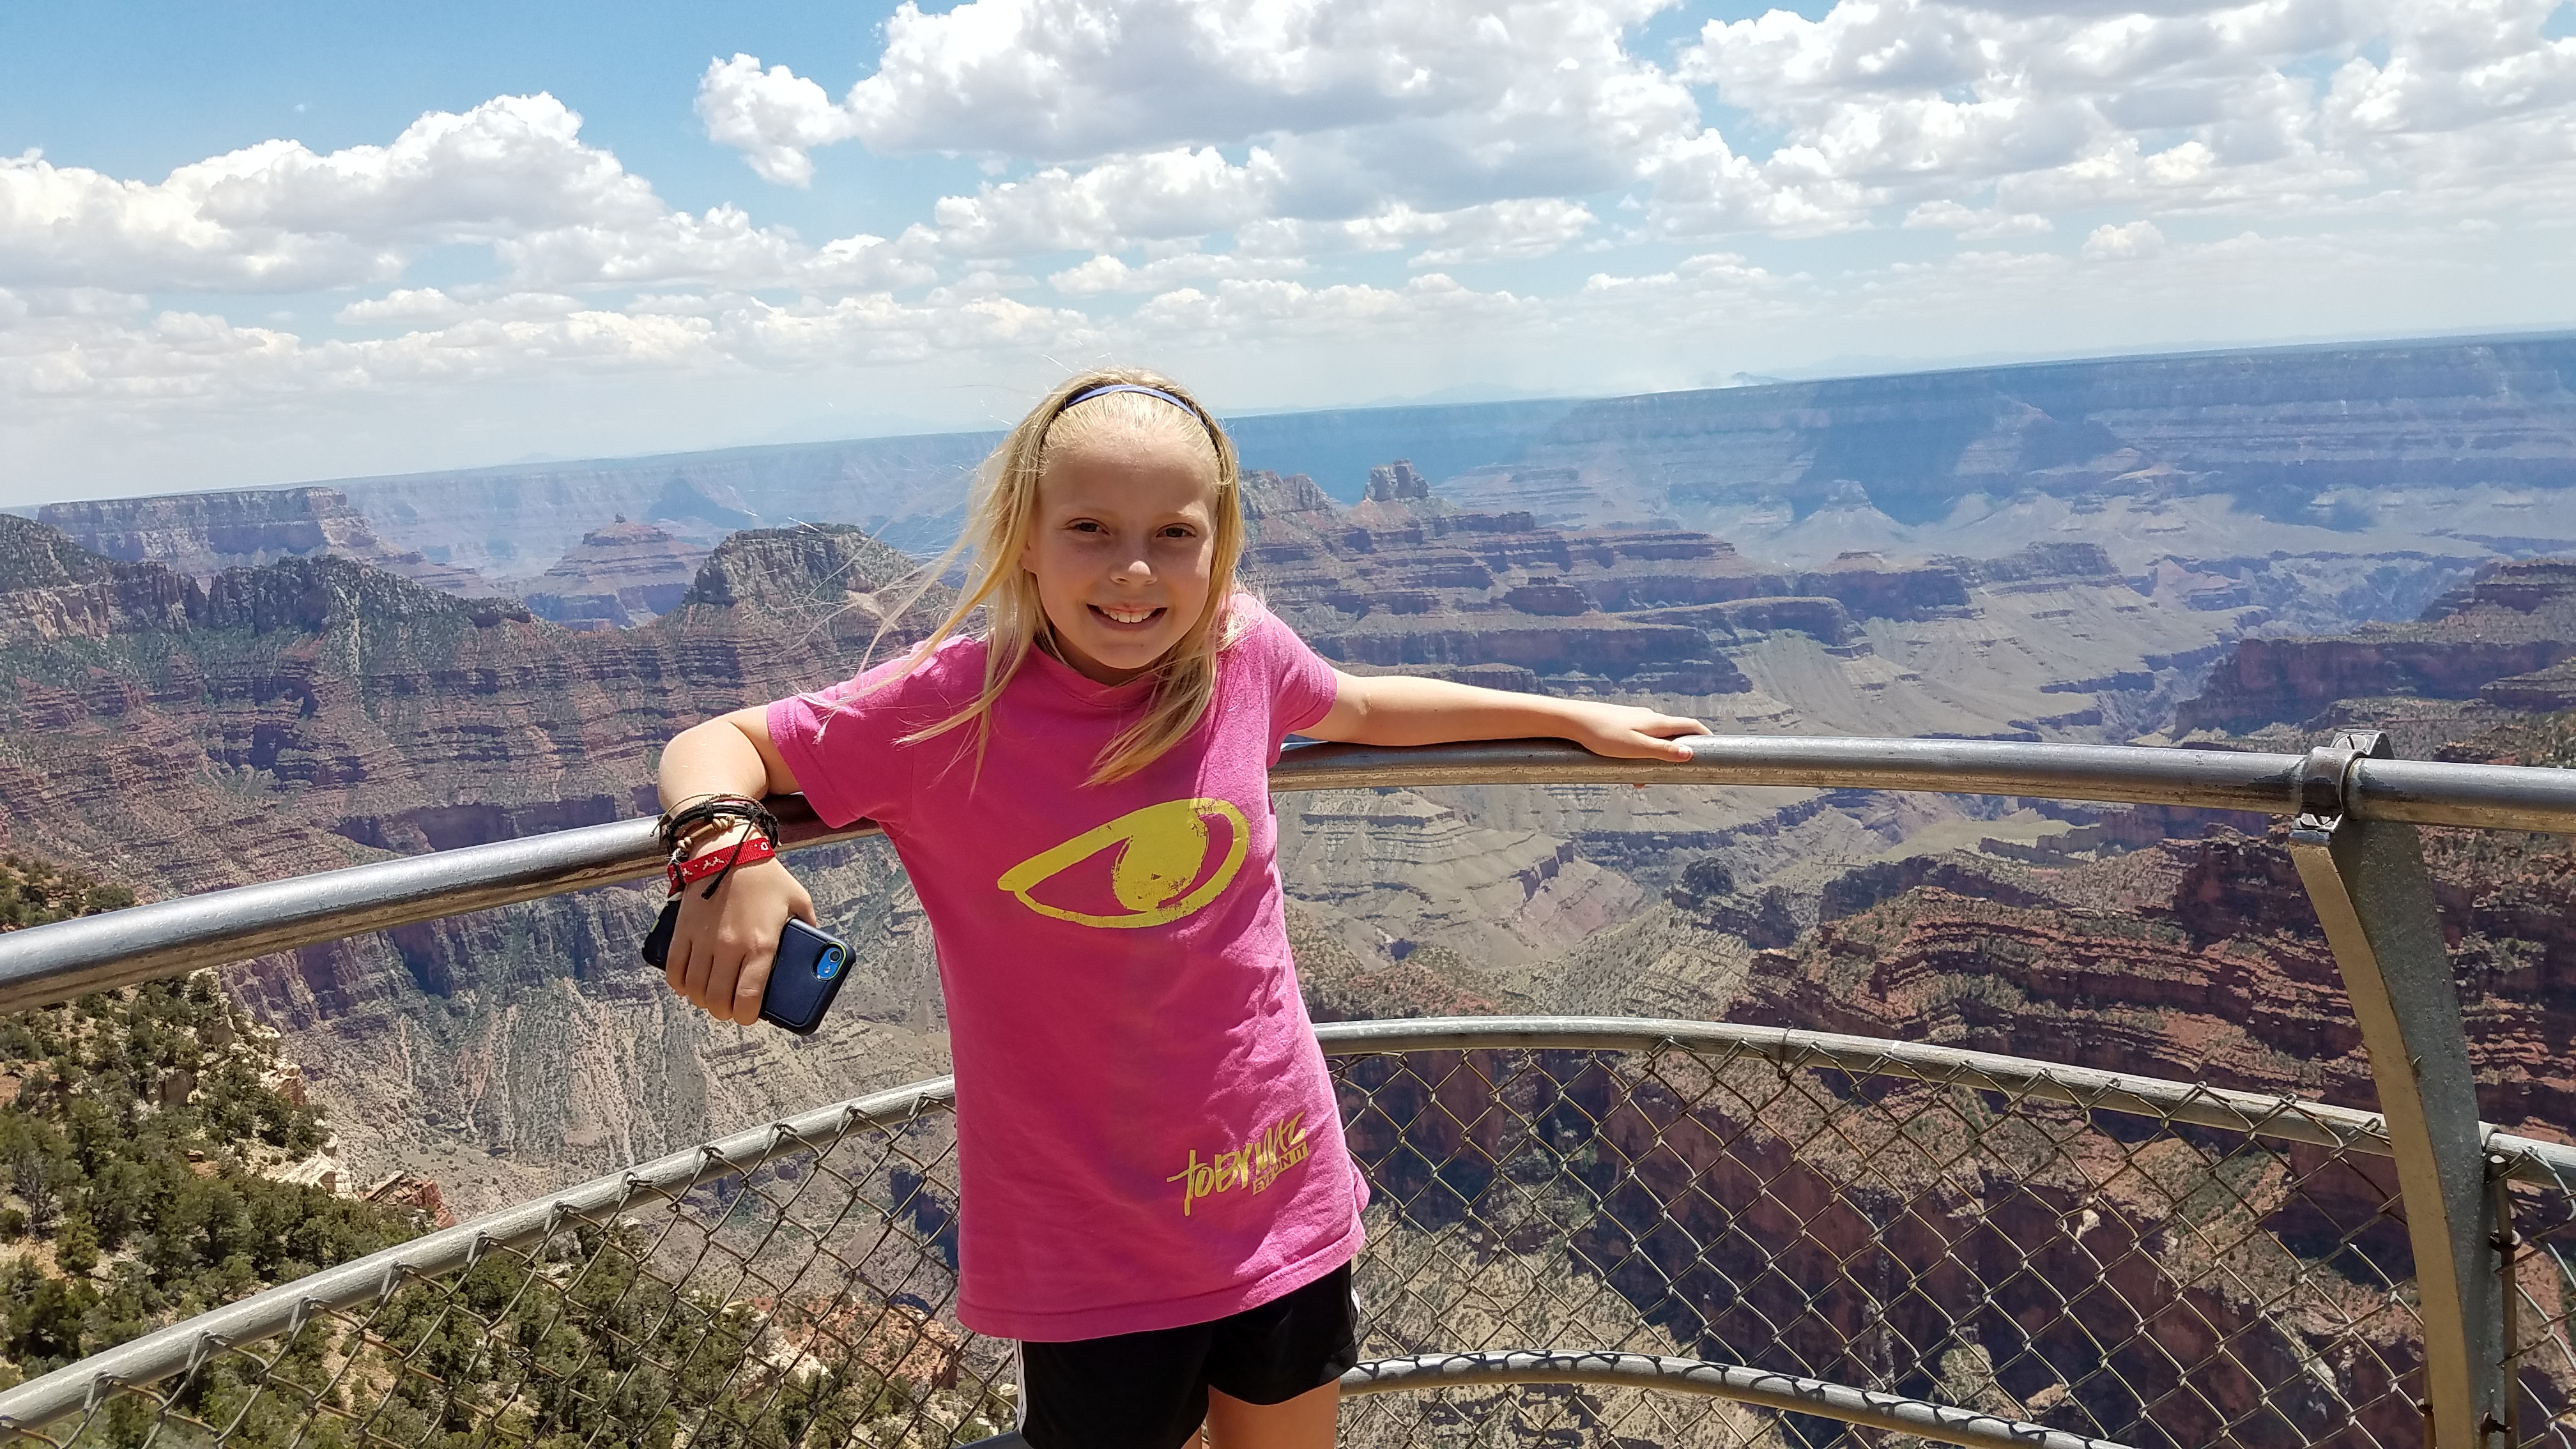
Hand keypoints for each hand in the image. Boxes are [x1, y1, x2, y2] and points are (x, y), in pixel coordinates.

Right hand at [666, 855, 816, 1027]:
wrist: (728, 849)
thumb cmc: (766, 876)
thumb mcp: (799, 901)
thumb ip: (810, 928)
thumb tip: (816, 951)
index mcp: (761, 944)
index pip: (749, 997)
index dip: (748, 1016)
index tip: (749, 1015)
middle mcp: (729, 947)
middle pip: (719, 1000)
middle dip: (725, 1012)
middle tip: (731, 1007)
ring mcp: (703, 941)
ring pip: (696, 990)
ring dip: (703, 1000)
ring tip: (712, 996)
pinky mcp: (683, 931)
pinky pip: (674, 970)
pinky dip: (680, 984)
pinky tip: (689, 985)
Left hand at [1556, 701, 1710, 761]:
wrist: (1573, 720)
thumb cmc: (1603, 735)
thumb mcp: (1636, 748)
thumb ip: (1662, 752)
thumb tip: (1690, 754)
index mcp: (1657, 723)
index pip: (1690, 726)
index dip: (1706, 736)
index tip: (1716, 748)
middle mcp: (1649, 718)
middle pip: (1674, 734)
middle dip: (1680, 752)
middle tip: (1681, 772)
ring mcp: (1635, 720)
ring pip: (1655, 740)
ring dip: (1657, 758)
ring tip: (1643, 780)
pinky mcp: (1622, 723)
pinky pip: (1639, 741)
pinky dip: (1641, 755)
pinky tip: (1627, 770)